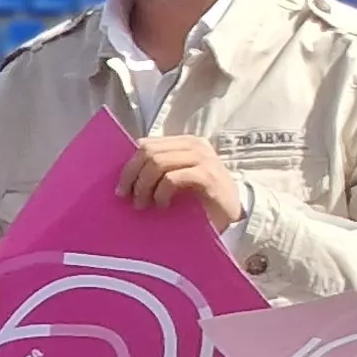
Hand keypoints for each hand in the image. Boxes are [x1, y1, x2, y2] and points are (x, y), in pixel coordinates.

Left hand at [121, 136, 243, 227]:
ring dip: (144, 186)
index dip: (129, 165)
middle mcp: (196, 145)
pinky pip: (171, 178)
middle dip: (132, 175)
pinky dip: (161, 193)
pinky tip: (162, 205)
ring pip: (157, 163)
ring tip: (144, 203)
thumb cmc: (203, 199)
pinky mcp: (207, 175)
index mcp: (186, 142)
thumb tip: (128, 172)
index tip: (122, 187)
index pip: (147, 144)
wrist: (234, 215)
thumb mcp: (179, 177)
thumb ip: (161, 168)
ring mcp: (203, 158)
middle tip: (128, 197)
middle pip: (148, 152)